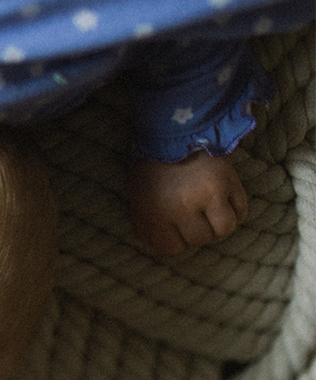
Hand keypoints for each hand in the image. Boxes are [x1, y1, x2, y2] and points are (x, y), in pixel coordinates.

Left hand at [128, 151, 248, 255]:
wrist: (171, 131)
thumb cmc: (151, 167)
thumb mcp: (137, 196)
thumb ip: (146, 225)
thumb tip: (160, 246)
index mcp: (155, 210)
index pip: (171, 248)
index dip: (173, 240)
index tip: (172, 228)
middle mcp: (183, 206)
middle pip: (199, 239)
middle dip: (194, 230)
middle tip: (189, 213)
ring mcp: (210, 193)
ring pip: (224, 229)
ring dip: (216, 224)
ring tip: (207, 210)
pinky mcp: (231, 181)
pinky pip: (241, 212)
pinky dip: (234, 212)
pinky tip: (222, 203)